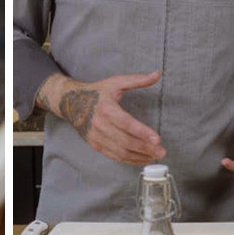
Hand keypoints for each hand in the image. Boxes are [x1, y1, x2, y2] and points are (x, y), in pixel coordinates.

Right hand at [39, 70, 164, 164]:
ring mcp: (96, 137)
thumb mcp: (115, 82)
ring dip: (139, 156)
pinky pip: (114, 156)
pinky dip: (129, 160)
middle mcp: (100, 124)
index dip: (142, 132)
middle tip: (161, 151)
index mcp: (106, 108)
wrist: (71, 103)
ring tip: (155, 156)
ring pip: (120, 152)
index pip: (126, 123)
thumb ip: (137, 80)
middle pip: (125, 141)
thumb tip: (157, 74)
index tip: (157, 138)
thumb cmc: (97, 92)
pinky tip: (143, 158)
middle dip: (145, 148)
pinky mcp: (95, 145)